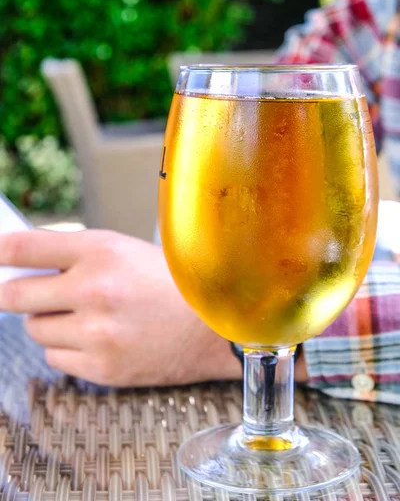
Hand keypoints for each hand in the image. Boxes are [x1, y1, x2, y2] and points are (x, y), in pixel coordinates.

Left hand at [0, 230, 241, 386]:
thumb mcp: (125, 250)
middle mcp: (94, 289)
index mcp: (101, 251)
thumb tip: (22, 263)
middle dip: (15, 294)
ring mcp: (96, 332)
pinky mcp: (101, 367)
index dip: (0, 253)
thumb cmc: (170, 283)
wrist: (211, 325)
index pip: (24, 248)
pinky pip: (55, 357)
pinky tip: (97, 338)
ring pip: (35, 330)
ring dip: (49, 322)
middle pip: (13, 295)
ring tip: (84, 316)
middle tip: (29, 293)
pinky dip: (67, 347)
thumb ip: (75, 254)